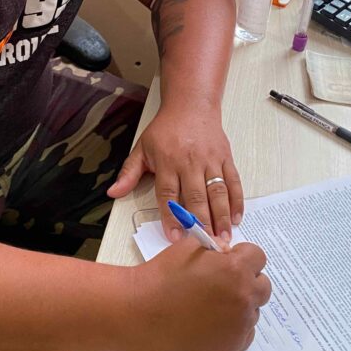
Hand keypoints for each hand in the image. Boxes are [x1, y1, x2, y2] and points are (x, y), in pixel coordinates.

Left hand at [108, 106, 243, 243]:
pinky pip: (233, 182)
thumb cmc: (166, 129)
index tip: (175, 238)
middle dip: (200, 223)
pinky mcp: (225, 158)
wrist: (191, 105)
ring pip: (217, 192)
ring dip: (221, 217)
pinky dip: (237, 201)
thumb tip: (113, 192)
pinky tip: (236, 218)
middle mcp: (190, 162)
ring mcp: (210, 160)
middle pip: (195, 197)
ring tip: (223, 238)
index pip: (168, 194)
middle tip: (205, 245)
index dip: (171, 218)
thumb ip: (129, 173)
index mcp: (167, 161)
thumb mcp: (142, 148)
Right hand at [134, 238, 270, 350]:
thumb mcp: (189, 246)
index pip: (258, 257)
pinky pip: (245, 332)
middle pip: (262, 286)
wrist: (141, 311)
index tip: (228, 262)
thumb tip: (228, 252)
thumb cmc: (162, 276)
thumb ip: (216, 246)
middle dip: (246, 281)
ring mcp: (239, 325)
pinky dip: (233, 326)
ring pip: (252, 310)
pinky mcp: (232, 346)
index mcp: (236, 270)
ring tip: (211, 305)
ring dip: (239, 305)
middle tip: (222, 284)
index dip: (242, 257)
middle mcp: (244, 298)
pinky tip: (211, 322)